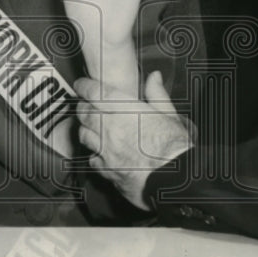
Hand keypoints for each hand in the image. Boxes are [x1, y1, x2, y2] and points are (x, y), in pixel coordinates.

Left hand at [75, 72, 190, 210]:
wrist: (175, 180)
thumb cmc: (175, 147)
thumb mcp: (170, 115)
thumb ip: (157, 94)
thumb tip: (154, 77)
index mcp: (124, 110)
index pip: (94, 92)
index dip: (84, 86)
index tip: (82, 84)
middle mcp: (110, 129)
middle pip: (84, 113)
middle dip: (82, 106)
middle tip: (85, 104)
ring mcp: (106, 151)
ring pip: (84, 136)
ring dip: (85, 129)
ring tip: (90, 127)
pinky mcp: (108, 171)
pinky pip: (92, 160)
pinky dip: (94, 154)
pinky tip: (101, 154)